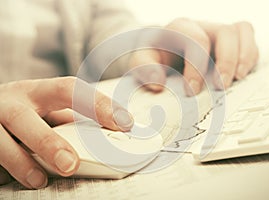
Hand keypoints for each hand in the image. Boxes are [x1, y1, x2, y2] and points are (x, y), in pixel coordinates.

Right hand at [0, 77, 132, 188]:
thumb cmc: (24, 111)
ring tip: (39, 180)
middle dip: (48, 142)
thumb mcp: (46, 109)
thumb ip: (69, 120)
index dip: (96, 104)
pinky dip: (3, 171)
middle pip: (24, 118)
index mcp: (37, 92)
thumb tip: (106, 133)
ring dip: (21, 162)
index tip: (123, 122)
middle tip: (71, 164)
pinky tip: (13, 179)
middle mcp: (11, 102)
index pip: (68, 89)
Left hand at [130, 18, 258, 95]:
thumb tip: (157, 82)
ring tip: (238, 79)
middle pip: (225, 32)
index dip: (196, 65)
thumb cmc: (154, 56)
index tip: (192, 90)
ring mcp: (218, 35)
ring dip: (245, 56)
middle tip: (220, 86)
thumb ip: (144, 67)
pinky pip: (249, 42)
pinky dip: (250, 58)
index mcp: (181, 29)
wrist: (161, 50)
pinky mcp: (230, 44)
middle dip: (226, 62)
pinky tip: (241, 76)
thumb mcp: (141, 60)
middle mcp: (203, 28)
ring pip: (242, 32)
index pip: (195, 39)